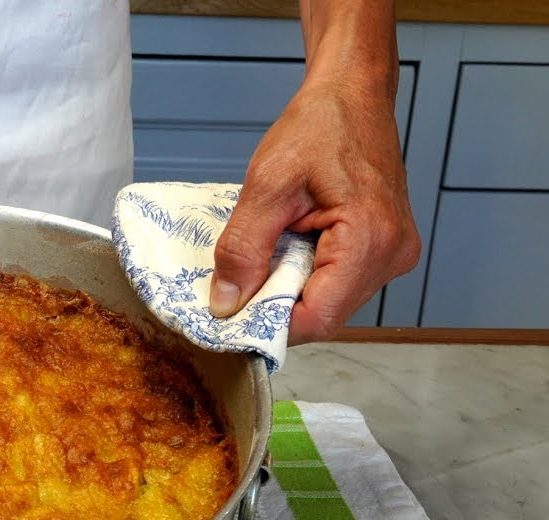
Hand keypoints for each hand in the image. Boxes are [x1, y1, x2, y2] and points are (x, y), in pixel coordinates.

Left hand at [208, 76, 420, 343]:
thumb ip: (243, 249)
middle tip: (239, 279)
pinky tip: (289, 246)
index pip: (317, 318)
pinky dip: (306, 275)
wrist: (352, 94)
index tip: (230, 314)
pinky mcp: (385, 249)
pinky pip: (338, 283)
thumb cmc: (320, 126)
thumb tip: (226, 303)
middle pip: (324, 315)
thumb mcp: (266, 186)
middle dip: (276, 306)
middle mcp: (393, 255)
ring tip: (267, 252)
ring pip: (330, 302)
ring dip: (290, 290)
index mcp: (371, 239)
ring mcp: (394, 254)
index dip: (269, 324)